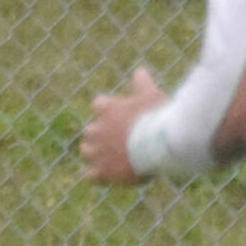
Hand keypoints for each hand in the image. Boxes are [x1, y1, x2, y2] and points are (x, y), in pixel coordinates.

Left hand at [80, 65, 165, 184]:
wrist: (158, 144)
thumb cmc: (156, 117)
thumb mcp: (151, 94)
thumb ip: (142, 83)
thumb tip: (140, 70)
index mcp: (106, 108)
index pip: (98, 105)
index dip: (108, 111)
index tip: (119, 115)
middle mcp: (96, 129)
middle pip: (89, 130)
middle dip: (100, 134)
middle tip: (117, 139)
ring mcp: (97, 151)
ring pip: (87, 151)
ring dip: (96, 153)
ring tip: (111, 158)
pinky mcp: (101, 171)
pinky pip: (92, 176)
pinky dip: (99, 175)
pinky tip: (111, 176)